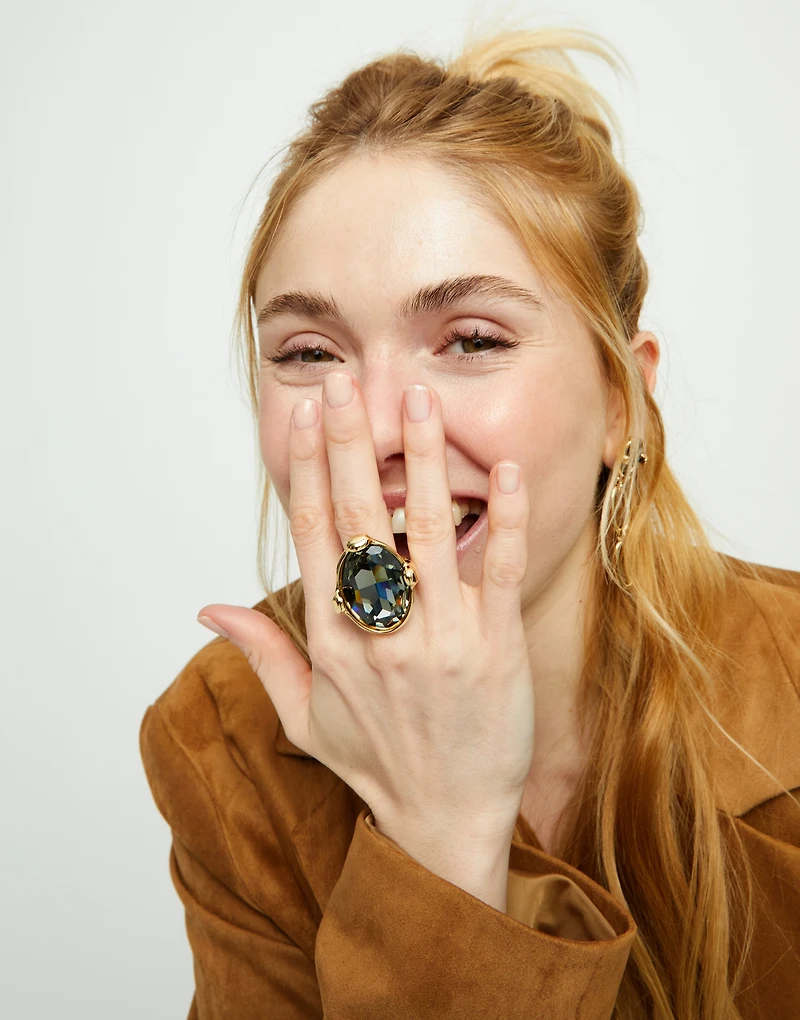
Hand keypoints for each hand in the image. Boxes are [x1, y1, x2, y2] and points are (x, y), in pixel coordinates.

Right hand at [198, 371, 534, 852]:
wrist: (445, 820)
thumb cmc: (375, 765)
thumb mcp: (304, 716)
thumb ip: (263, 653)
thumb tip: (211, 608)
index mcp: (332, 640)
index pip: (312, 534)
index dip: (306, 469)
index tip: (307, 416)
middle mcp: (381, 631)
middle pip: (358, 517)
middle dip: (350, 443)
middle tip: (347, 383)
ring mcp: (441, 637)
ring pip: (425, 531)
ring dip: (420, 460)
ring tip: (417, 400)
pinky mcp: (496, 646)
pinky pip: (499, 570)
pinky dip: (504, 519)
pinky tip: (505, 470)